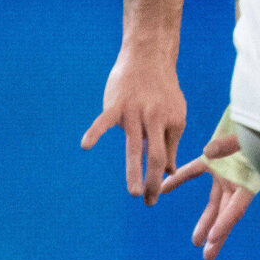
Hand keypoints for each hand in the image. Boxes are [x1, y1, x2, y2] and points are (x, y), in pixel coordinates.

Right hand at [82, 48, 187, 200]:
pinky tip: (85, 145)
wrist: (149, 57)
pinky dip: (95, 132)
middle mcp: (156, 119)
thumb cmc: (162, 90)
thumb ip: (171, 143)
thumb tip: (170, 172)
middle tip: (149, 202)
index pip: (166, 155)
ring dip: (134, 171)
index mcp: (172, 122)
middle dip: (153, 181)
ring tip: (134, 192)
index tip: (154, 197)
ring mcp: (135, 112)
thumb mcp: (174, 115)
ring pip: (134, 145)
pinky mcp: (117, 104)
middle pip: (155, 155)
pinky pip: (104, 120)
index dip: (160, 177)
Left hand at [164, 131, 259, 259]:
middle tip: (207, 255)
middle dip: (217, 234)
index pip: (236, 207)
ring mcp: (226, 171)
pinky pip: (194, 171)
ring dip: (205, 220)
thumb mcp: (250, 134)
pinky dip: (179, 179)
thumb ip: (232, 143)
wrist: (259, 110)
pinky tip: (165, 189)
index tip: (211, 238)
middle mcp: (238, 180)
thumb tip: (209, 150)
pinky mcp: (214, 160)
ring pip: (214, 201)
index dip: (225, 224)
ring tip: (195, 241)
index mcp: (249, 178)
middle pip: (227, 213)